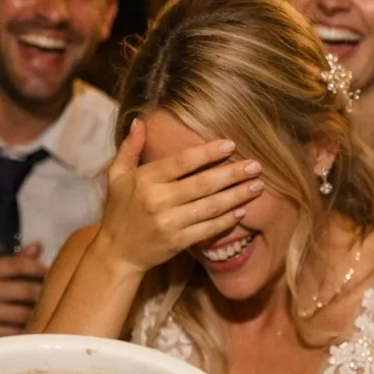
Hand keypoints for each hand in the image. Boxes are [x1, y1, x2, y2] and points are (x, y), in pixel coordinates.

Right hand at [0, 244, 48, 344]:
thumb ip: (10, 262)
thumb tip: (38, 246)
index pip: (20, 264)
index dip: (41, 269)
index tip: (51, 274)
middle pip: (28, 291)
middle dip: (46, 295)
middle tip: (55, 298)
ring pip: (25, 315)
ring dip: (40, 316)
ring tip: (47, 315)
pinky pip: (15, 334)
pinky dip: (28, 332)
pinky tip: (34, 330)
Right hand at [90, 120, 263, 274]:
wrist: (117, 253)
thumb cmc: (119, 210)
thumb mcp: (116, 175)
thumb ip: (129, 148)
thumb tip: (140, 121)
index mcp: (145, 180)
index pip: (181, 162)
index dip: (207, 153)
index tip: (230, 145)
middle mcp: (157, 200)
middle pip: (202, 184)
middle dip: (232, 174)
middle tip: (255, 165)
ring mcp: (169, 223)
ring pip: (210, 207)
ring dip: (237, 196)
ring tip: (256, 185)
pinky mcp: (177, 242)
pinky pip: (208, 229)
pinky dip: (226, 220)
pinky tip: (242, 210)